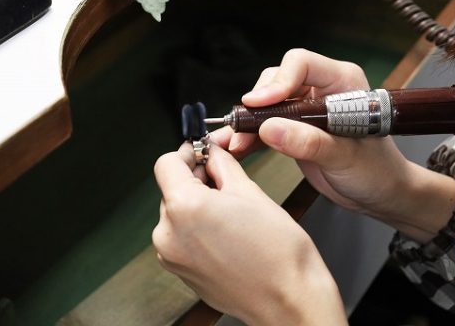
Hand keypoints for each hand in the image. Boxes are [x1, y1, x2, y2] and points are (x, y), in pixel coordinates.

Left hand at [153, 143, 346, 324]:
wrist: (288, 300)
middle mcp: (168, 233)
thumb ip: (222, 165)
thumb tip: (212, 153)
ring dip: (196, 205)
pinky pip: (180, 236)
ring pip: (176, 213)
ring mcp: (171, 256)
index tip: (202, 153)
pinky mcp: (178, 270)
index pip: (166, 163)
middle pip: (171, 188)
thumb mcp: (249, 191)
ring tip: (230, 213)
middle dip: (195, 180)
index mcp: (184, 207)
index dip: (187, 153)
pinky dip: (196, 228)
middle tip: (225, 181)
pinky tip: (225, 232)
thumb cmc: (277, 252)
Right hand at [227, 49, 454, 242]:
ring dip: (247, 123)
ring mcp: (305, 108)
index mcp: (341, 82)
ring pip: (266, 103)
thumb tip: (269, 128)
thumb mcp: (345, 157)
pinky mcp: (294, 127)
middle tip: (240, 129)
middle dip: (256, 106)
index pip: (301, 64)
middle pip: (276, 81)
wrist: (380, 194)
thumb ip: (308, 142)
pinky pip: (265, 124)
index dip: (277, 82)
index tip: (258, 104)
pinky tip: (236, 147)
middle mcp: (321, 89)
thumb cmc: (377, 171)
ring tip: (232, 143)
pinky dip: (249, 136)